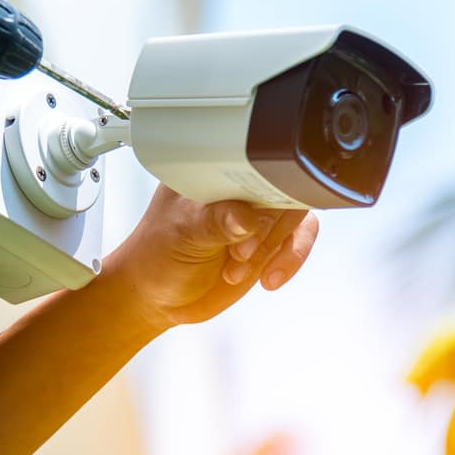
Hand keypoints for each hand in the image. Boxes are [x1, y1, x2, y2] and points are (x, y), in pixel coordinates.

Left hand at [105, 185, 319, 330]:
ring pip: (296, 216)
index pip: (254, 159)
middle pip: (284, 188)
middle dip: (267, 227)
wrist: (159, 295)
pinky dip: (289, 260)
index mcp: (213, 170)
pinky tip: (267, 278)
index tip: (250, 218)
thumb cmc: (158, 256)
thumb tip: (246, 217)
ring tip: (238, 270)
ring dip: (273, 249)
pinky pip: (296, 243)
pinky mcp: (269, 242)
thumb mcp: (182, 235)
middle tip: (240, 253)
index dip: (261, 186)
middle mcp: (239, 188)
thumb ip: (214, 223)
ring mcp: (256, 215)